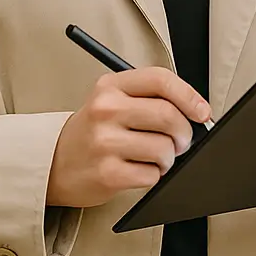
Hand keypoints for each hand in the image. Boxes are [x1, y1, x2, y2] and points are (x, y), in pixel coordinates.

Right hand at [46, 67, 210, 208]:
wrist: (53, 163)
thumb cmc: (92, 131)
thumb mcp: (111, 100)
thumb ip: (148, 98)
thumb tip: (197, 111)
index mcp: (110, 86)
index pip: (161, 80)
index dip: (190, 96)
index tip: (202, 112)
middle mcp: (106, 110)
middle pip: (169, 115)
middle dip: (184, 132)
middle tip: (181, 141)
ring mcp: (105, 142)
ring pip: (164, 148)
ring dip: (169, 158)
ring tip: (155, 157)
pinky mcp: (108, 173)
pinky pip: (152, 174)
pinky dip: (154, 175)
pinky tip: (139, 170)